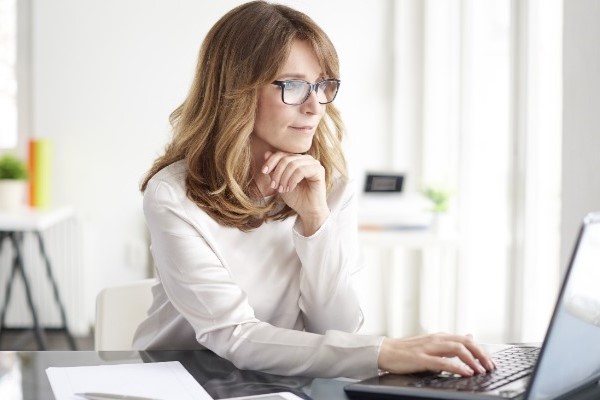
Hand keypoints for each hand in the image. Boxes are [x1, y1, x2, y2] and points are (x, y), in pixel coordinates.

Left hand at [261, 151, 328, 234]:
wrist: (307, 211)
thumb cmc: (295, 197)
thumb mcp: (280, 182)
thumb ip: (274, 169)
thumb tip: (266, 154)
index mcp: (297, 159)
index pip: (281, 154)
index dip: (271, 161)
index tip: (264, 172)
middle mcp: (306, 159)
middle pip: (286, 159)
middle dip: (277, 173)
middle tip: (274, 186)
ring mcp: (314, 163)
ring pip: (293, 164)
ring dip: (284, 178)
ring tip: (282, 189)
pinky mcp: (319, 170)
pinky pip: (301, 170)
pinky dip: (292, 180)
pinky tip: (290, 188)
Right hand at [378, 333, 495, 376]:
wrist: (384, 351)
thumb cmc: (406, 350)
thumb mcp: (431, 343)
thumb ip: (450, 342)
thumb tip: (470, 336)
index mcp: (439, 336)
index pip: (466, 340)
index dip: (481, 350)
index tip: (491, 361)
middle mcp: (436, 339)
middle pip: (465, 342)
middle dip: (481, 354)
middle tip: (490, 366)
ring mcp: (428, 348)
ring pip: (457, 349)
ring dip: (472, 360)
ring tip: (481, 370)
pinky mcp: (421, 358)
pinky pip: (442, 362)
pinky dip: (456, 367)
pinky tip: (465, 372)